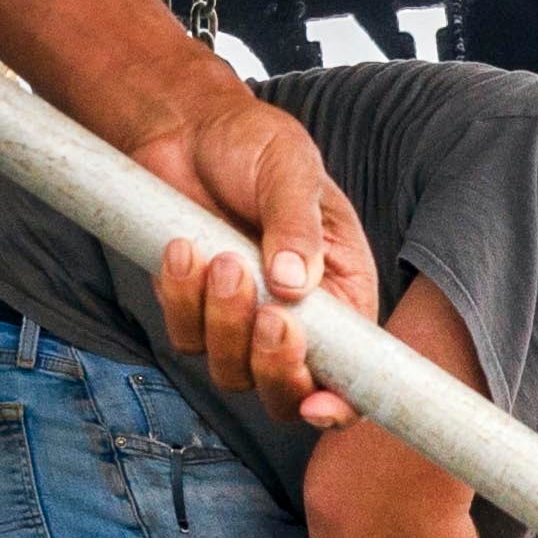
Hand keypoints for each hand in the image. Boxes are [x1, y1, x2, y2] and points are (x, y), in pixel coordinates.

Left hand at [133, 62, 381, 418]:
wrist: (187, 130)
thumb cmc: (254, 145)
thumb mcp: (289, 169)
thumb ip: (297, 224)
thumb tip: (294, 284)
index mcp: (343, 293)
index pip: (355, 373)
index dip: (341, 404)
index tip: (318, 407)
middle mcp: (299, 320)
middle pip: (289, 392)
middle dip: (275, 366)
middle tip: (268, 316)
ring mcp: (242, 324)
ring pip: (232, 372)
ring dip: (225, 324)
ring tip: (220, 257)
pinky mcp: (195, 314)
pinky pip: (186, 336)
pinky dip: (183, 300)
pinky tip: (183, 248)